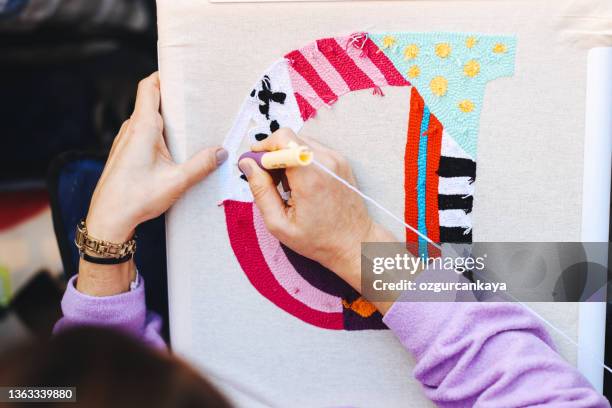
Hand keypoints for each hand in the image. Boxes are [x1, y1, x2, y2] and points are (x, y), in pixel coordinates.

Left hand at [77, 72, 226, 295]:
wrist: (108, 220)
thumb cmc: (136, 199)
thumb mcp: (176, 182)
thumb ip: (201, 165)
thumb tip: (221, 152)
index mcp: (142, 128)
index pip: (149, 87)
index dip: (163, 75)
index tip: (182, 72)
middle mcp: (131, 130)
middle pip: (151, 101)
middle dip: (173, 99)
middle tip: (197, 101)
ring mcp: (125, 142)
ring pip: (147, 119)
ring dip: (165, 119)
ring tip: (189, 124)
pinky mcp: (124, 154)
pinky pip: (142, 134)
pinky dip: (158, 134)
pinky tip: (173, 148)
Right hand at [239, 128, 395, 292]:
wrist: (354, 242)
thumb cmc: (318, 239)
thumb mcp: (279, 224)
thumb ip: (260, 191)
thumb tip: (247, 164)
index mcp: (310, 177)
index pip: (281, 139)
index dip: (262, 149)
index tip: (255, 165)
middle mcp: (326, 162)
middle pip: (289, 137)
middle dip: (272, 154)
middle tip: (269, 179)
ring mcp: (336, 159)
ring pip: (299, 142)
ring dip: (286, 157)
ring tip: (287, 185)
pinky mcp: (340, 160)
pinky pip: (312, 149)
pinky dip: (300, 160)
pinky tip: (300, 183)